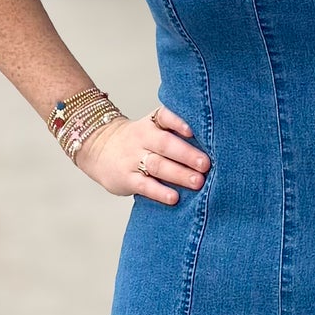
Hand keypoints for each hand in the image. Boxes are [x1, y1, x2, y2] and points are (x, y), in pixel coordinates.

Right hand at [73, 102, 208, 203]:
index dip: (178, 122)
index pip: (164, 117)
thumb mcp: (151, 129)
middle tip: (206, 164)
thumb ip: (175, 134)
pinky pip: (144, 185)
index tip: (193, 130)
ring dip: (179, 174)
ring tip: (198, 182)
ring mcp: (133, 159)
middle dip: (187, 154)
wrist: (98, 149)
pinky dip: (160, 192)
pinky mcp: (126, 178)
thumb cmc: (138, 142)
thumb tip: (217, 145)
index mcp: (151, 124)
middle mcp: (142, 139)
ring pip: (157, 165)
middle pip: (166, 144)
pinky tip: (174, 198)